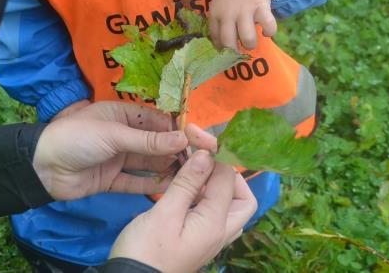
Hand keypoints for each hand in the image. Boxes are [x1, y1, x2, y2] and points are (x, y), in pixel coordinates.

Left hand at [32, 101, 213, 200]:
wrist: (41, 166)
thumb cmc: (77, 137)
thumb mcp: (113, 134)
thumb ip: (147, 140)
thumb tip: (183, 138)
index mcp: (123, 114)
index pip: (157, 121)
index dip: (179, 129)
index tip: (200, 139)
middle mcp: (123, 134)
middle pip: (155, 143)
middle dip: (176, 150)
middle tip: (202, 160)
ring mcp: (118, 158)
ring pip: (148, 163)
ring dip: (167, 168)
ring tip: (192, 176)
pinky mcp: (112, 179)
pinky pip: (136, 182)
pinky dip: (151, 185)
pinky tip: (170, 188)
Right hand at [110, 150, 256, 272]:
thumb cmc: (146, 249)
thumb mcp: (165, 213)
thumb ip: (187, 183)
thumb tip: (207, 153)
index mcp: (215, 224)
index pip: (228, 179)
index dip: (215, 155)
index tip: (196, 139)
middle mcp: (219, 232)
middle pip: (242, 199)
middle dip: (228, 174)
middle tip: (205, 159)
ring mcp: (209, 238)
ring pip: (228, 206)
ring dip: (216, 184)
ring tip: (193, 167)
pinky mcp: (197, 240)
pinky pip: (212, 213)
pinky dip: (205, 195)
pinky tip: (185, 185)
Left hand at [209, 0, 277, 50]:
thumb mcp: (220, 6)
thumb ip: (220, 24)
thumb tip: (222, 49)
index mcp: (215, 13)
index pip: (215, 38)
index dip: (222, 50)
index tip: (227, 54)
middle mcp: (228, 13)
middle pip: (229, 42)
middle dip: (235, 52)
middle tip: (240, 51)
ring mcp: (244, 9)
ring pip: (247, 39)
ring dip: (251, 44)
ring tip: (252, 41)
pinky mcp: (261, 6)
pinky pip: (268, 27)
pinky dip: (269, 32)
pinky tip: (267, 30)